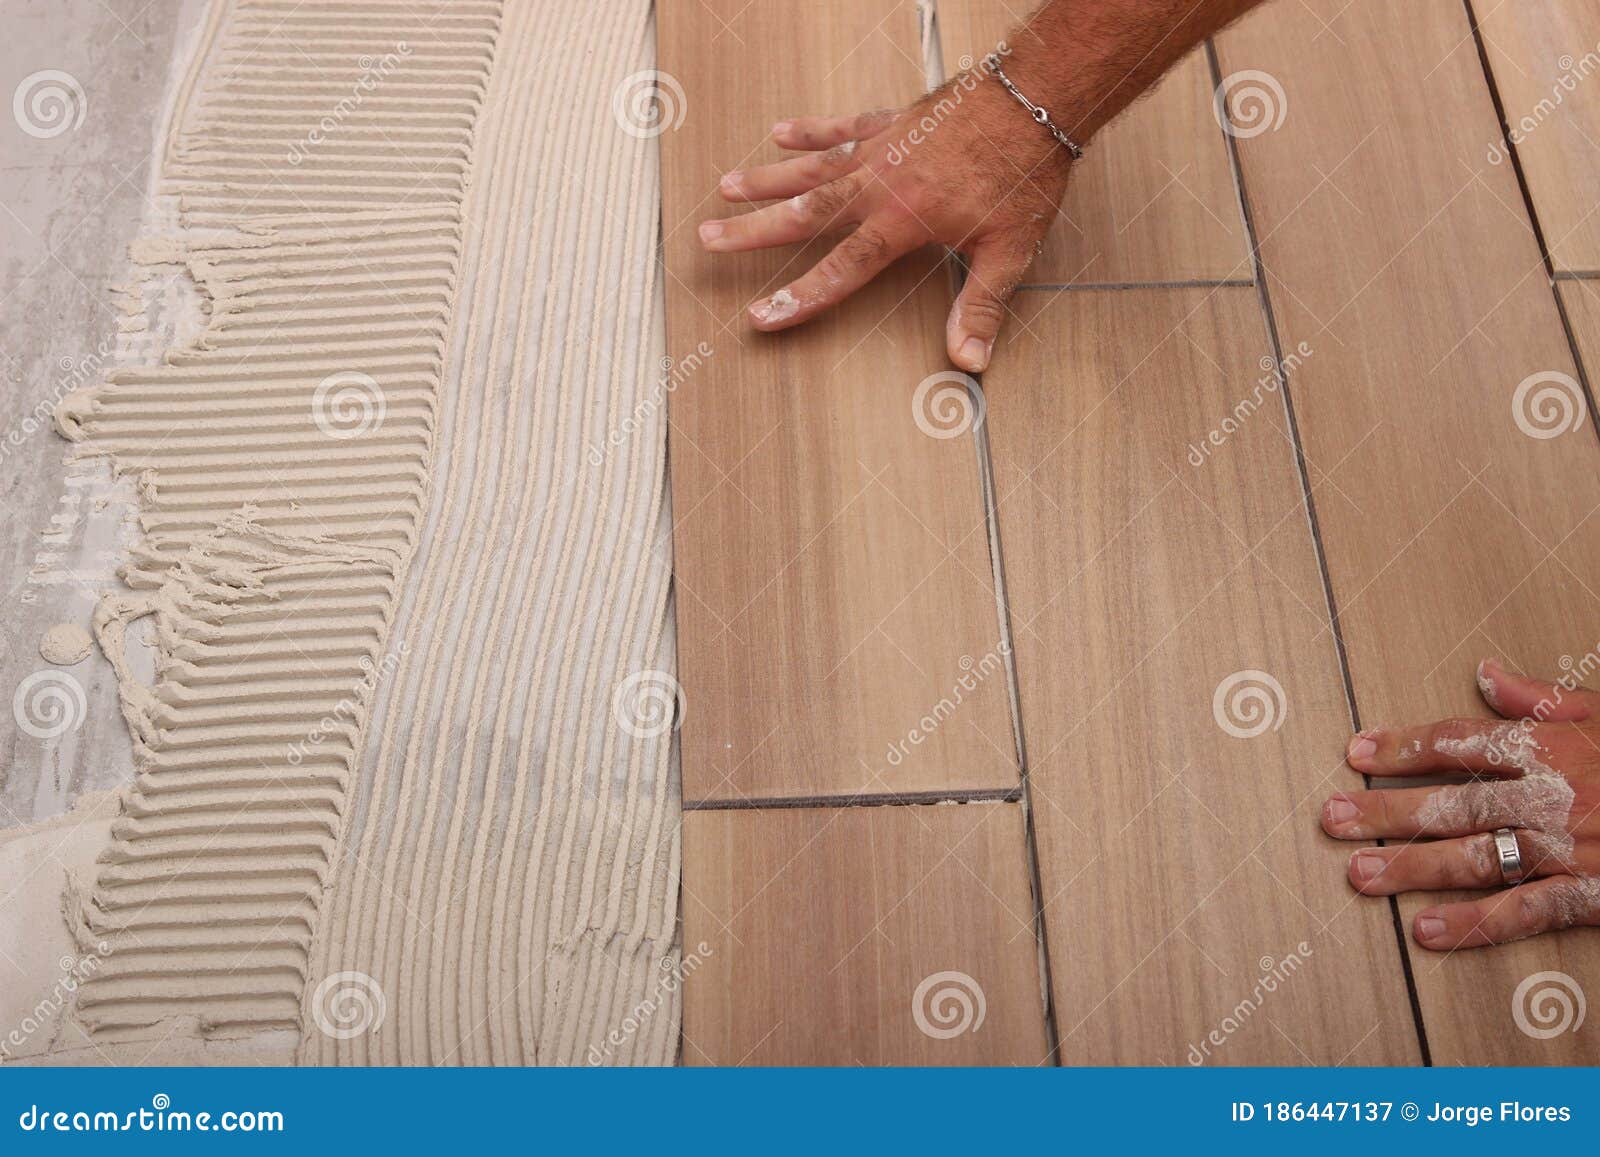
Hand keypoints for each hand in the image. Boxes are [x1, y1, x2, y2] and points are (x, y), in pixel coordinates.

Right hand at [698, 66, 1072, 372]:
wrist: (1036, 96)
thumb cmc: (1024, 171)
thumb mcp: (1009, 251)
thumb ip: (981, 306)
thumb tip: (969, 359)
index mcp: (902, 222)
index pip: (840, 271)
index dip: (799, 298)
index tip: (760, 316)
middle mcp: (880, 185)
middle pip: (804, 215)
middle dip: (753, 231)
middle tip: (708, 239)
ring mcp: (882, 149)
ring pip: (812, 169)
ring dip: (767, 180)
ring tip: (726, 189)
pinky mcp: (892, 121)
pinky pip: (841, 127)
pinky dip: (811, 132)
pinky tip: (782, 133)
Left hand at [1322, 659, 1599, 948]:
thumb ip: (1542, 697)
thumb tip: (1485, 671)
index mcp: (1552, 746)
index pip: (1460, 741)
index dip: (1403, 746)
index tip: (1356, 752)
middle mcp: (1551, 796)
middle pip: (1452, 802)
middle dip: (1386, 810)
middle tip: (1331, 817)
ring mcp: (1569, 848)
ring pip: (1475, 858)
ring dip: (1412, 867)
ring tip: (1358, 873)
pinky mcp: (1592, 894)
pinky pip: (1524, 912)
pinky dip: (1474, 924)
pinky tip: (1426, 931)